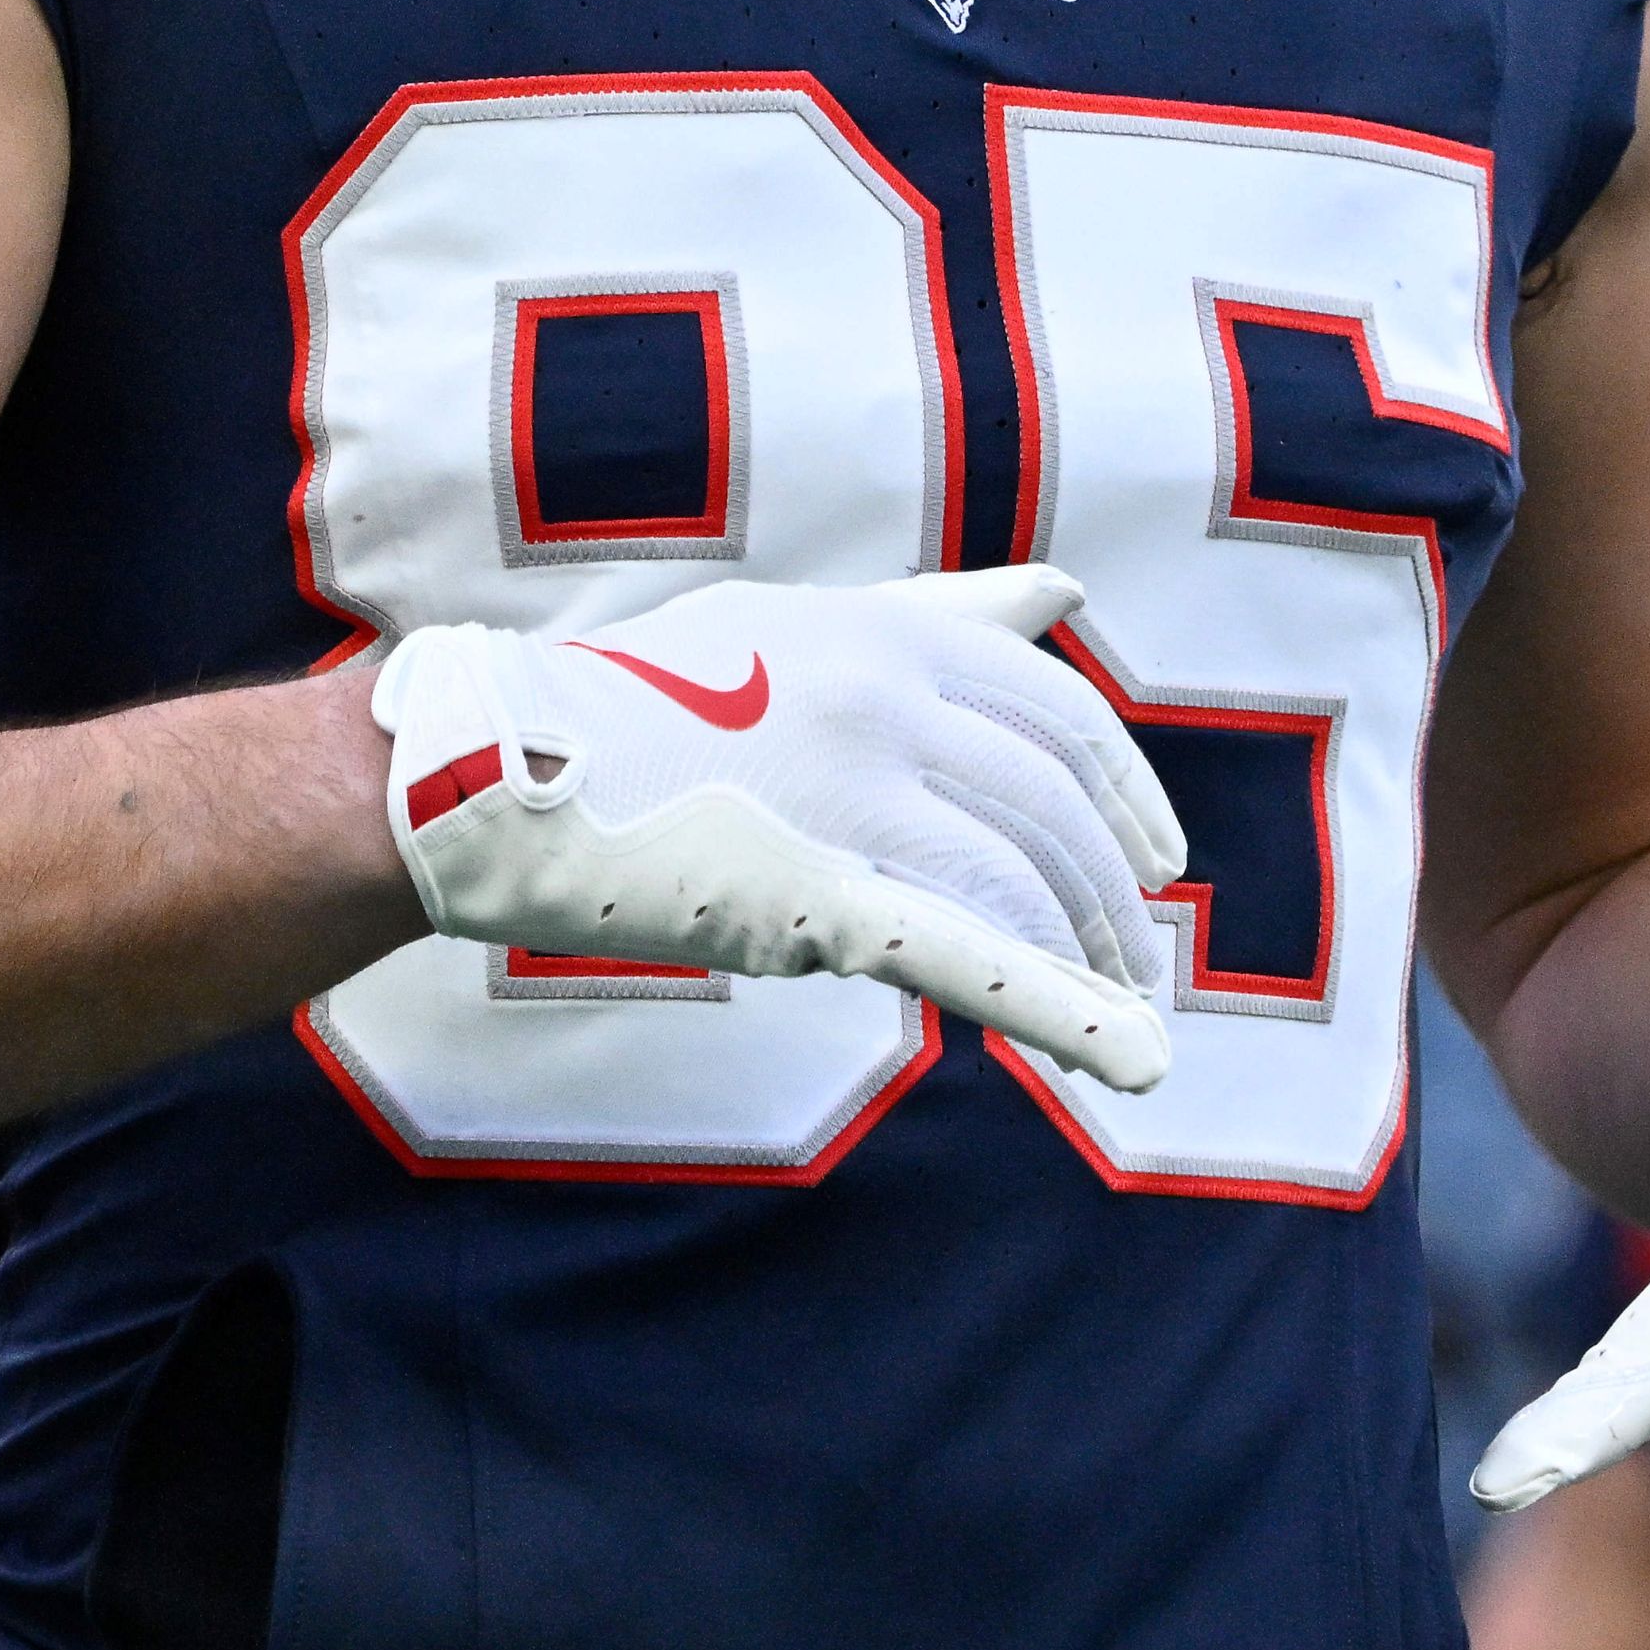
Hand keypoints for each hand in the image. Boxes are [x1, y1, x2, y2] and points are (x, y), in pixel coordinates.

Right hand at [367, 565, 1187, 1091]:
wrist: (495, 763)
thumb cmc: (646, 698)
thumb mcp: (798, 626)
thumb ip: (941, 611)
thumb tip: (1068, 595)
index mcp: (886, 632)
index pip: (1058, 717)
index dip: (1126, 795)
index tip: (1155, 858)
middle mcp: (884, 700)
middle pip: (1051, 806)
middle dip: (1115, 889)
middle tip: (1142, 950)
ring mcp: (849, 793)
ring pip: (1021, 881)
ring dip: (1091, 953)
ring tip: (1121, 1011)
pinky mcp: (809, 892)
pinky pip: (965, 952)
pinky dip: (1061, 1009)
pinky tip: (1128, 1055)